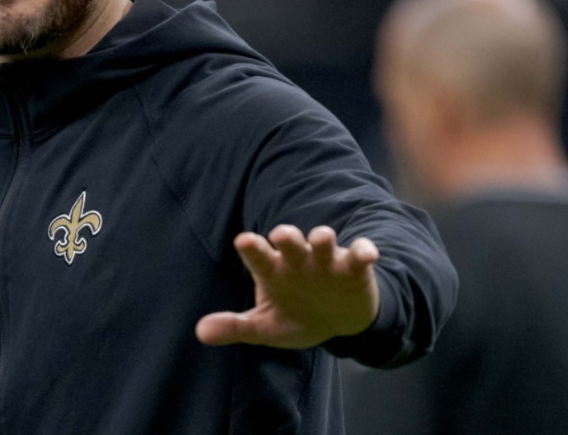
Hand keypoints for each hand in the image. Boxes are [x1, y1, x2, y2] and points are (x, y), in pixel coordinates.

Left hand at [195, 224, 379, 348]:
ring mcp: (326, 261)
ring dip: (323, 238)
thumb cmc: (296, 315)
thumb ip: (236, 327)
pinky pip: (360, 255)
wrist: (339, 321)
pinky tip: (367, 255)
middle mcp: (298, 260)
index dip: (252, 248)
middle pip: (290, 241)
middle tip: (281, 235)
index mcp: (273, 270)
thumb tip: (200, 332)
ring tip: (322, 237)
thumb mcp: (266, 326)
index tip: (243, 240)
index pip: (259, 256)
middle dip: (287, 237)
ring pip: (324, 241)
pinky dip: (364, 252)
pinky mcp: (354, 268)